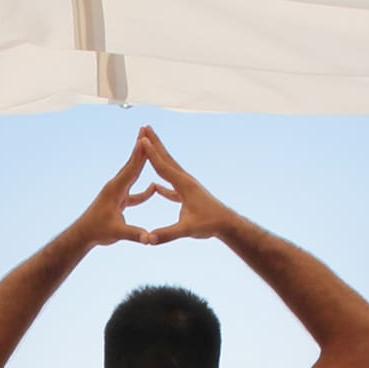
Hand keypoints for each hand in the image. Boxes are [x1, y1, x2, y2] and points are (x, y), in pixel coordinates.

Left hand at [73, 136, 166, 248]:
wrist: (84, 235)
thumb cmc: (98, 232)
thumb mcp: (117, 233)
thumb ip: (134, 234)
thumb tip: (149, 239)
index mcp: (116, 190)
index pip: (131, 168)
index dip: (140, 154)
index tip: (145, 138)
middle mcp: (116, 186)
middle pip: (132, 164)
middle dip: (140, 147)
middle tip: (146, 129)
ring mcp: (118, 193)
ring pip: (133, 174)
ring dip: (141, 161)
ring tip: (149, 148)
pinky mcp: (119, 201)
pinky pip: (134, 192)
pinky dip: (144, 191)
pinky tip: (153, 188)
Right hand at [131, 126, 234, 244]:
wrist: (226, 225)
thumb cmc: (209, 225)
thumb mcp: (186, 230)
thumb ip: (166, 234)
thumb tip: (148, 239)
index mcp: (184, 185)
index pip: (163, 167)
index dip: (151, 154)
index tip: (141, 140)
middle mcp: (185, 181)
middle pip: (166, 159)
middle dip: (155, 144)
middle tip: (145, 128)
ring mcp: (186, 187)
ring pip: (169, 169)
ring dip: (159, 156)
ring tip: (150, 146)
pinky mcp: (187, 196)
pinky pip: (171, 187)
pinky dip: (163, 184)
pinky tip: (156, 186)